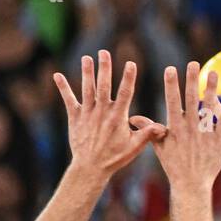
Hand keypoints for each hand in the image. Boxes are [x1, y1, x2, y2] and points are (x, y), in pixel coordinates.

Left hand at [52, 50, 163, 178]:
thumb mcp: (134, 147)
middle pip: (104, 86)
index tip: (131, 64)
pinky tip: (57, 75)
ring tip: (87, 58)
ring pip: (87, 89)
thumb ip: (147, 134)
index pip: (126, 93)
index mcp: (118, 117)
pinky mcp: (75, 117)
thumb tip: (163, 127)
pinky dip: (63, 87)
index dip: (129, 78)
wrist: (91, 168)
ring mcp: (87, 113)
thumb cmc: (114, 158)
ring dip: (86, 72)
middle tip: (104, 52)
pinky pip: (68, 100)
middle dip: (105, 68)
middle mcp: (102, 112)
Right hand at [153, 62, 220, 188]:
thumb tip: (132, 117)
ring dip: (211, 90)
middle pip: (190, 100)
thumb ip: (149, 129)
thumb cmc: (174, 166)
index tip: (170, 68)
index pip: (172, 102)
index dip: (171, 85)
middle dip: (191, 81)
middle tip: (193, 63)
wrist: (191, 184)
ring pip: (208, 108)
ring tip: (214, 73)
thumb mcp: (159, 147)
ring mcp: (204, 135)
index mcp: (174, 128)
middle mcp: (189, 129)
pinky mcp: (217, 142)